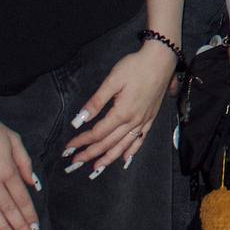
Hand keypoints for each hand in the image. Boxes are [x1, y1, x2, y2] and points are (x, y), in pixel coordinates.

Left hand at [64, 38, 178, 175]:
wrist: (162, 59)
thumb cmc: (135, 66)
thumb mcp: (112, 80)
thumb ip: (96, 102)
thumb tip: (79, 120)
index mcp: (122, 113)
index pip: (97, 133)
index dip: (81, 141)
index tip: (68, 148)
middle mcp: (134, 121)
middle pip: (108, 143)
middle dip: (90, 154)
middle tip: (75, 164)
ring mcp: (144, 121)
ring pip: (124, 146)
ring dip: (108, 159)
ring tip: (96, 169)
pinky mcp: (151, 118)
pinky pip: (140, 140)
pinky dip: (131, 152)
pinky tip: (125, 159)